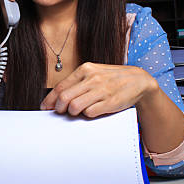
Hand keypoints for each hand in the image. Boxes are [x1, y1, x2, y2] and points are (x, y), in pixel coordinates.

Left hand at [40, 62, 157, 117]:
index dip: (50, 99)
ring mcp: (101, 90)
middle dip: (58, 108)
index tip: (45, 107)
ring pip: (75, 107)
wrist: (138, 80)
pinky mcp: (110, 102)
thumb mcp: (94, 74)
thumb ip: (78, 83)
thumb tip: (58, 97)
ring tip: (75, 112)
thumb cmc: (112, 79)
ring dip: (72, 113)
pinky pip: (89, 112)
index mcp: (85, 69)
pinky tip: (90, 111)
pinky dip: (87, 114)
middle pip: (64, 98)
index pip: (61, 87)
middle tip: (59, 113)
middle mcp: (92, 78)